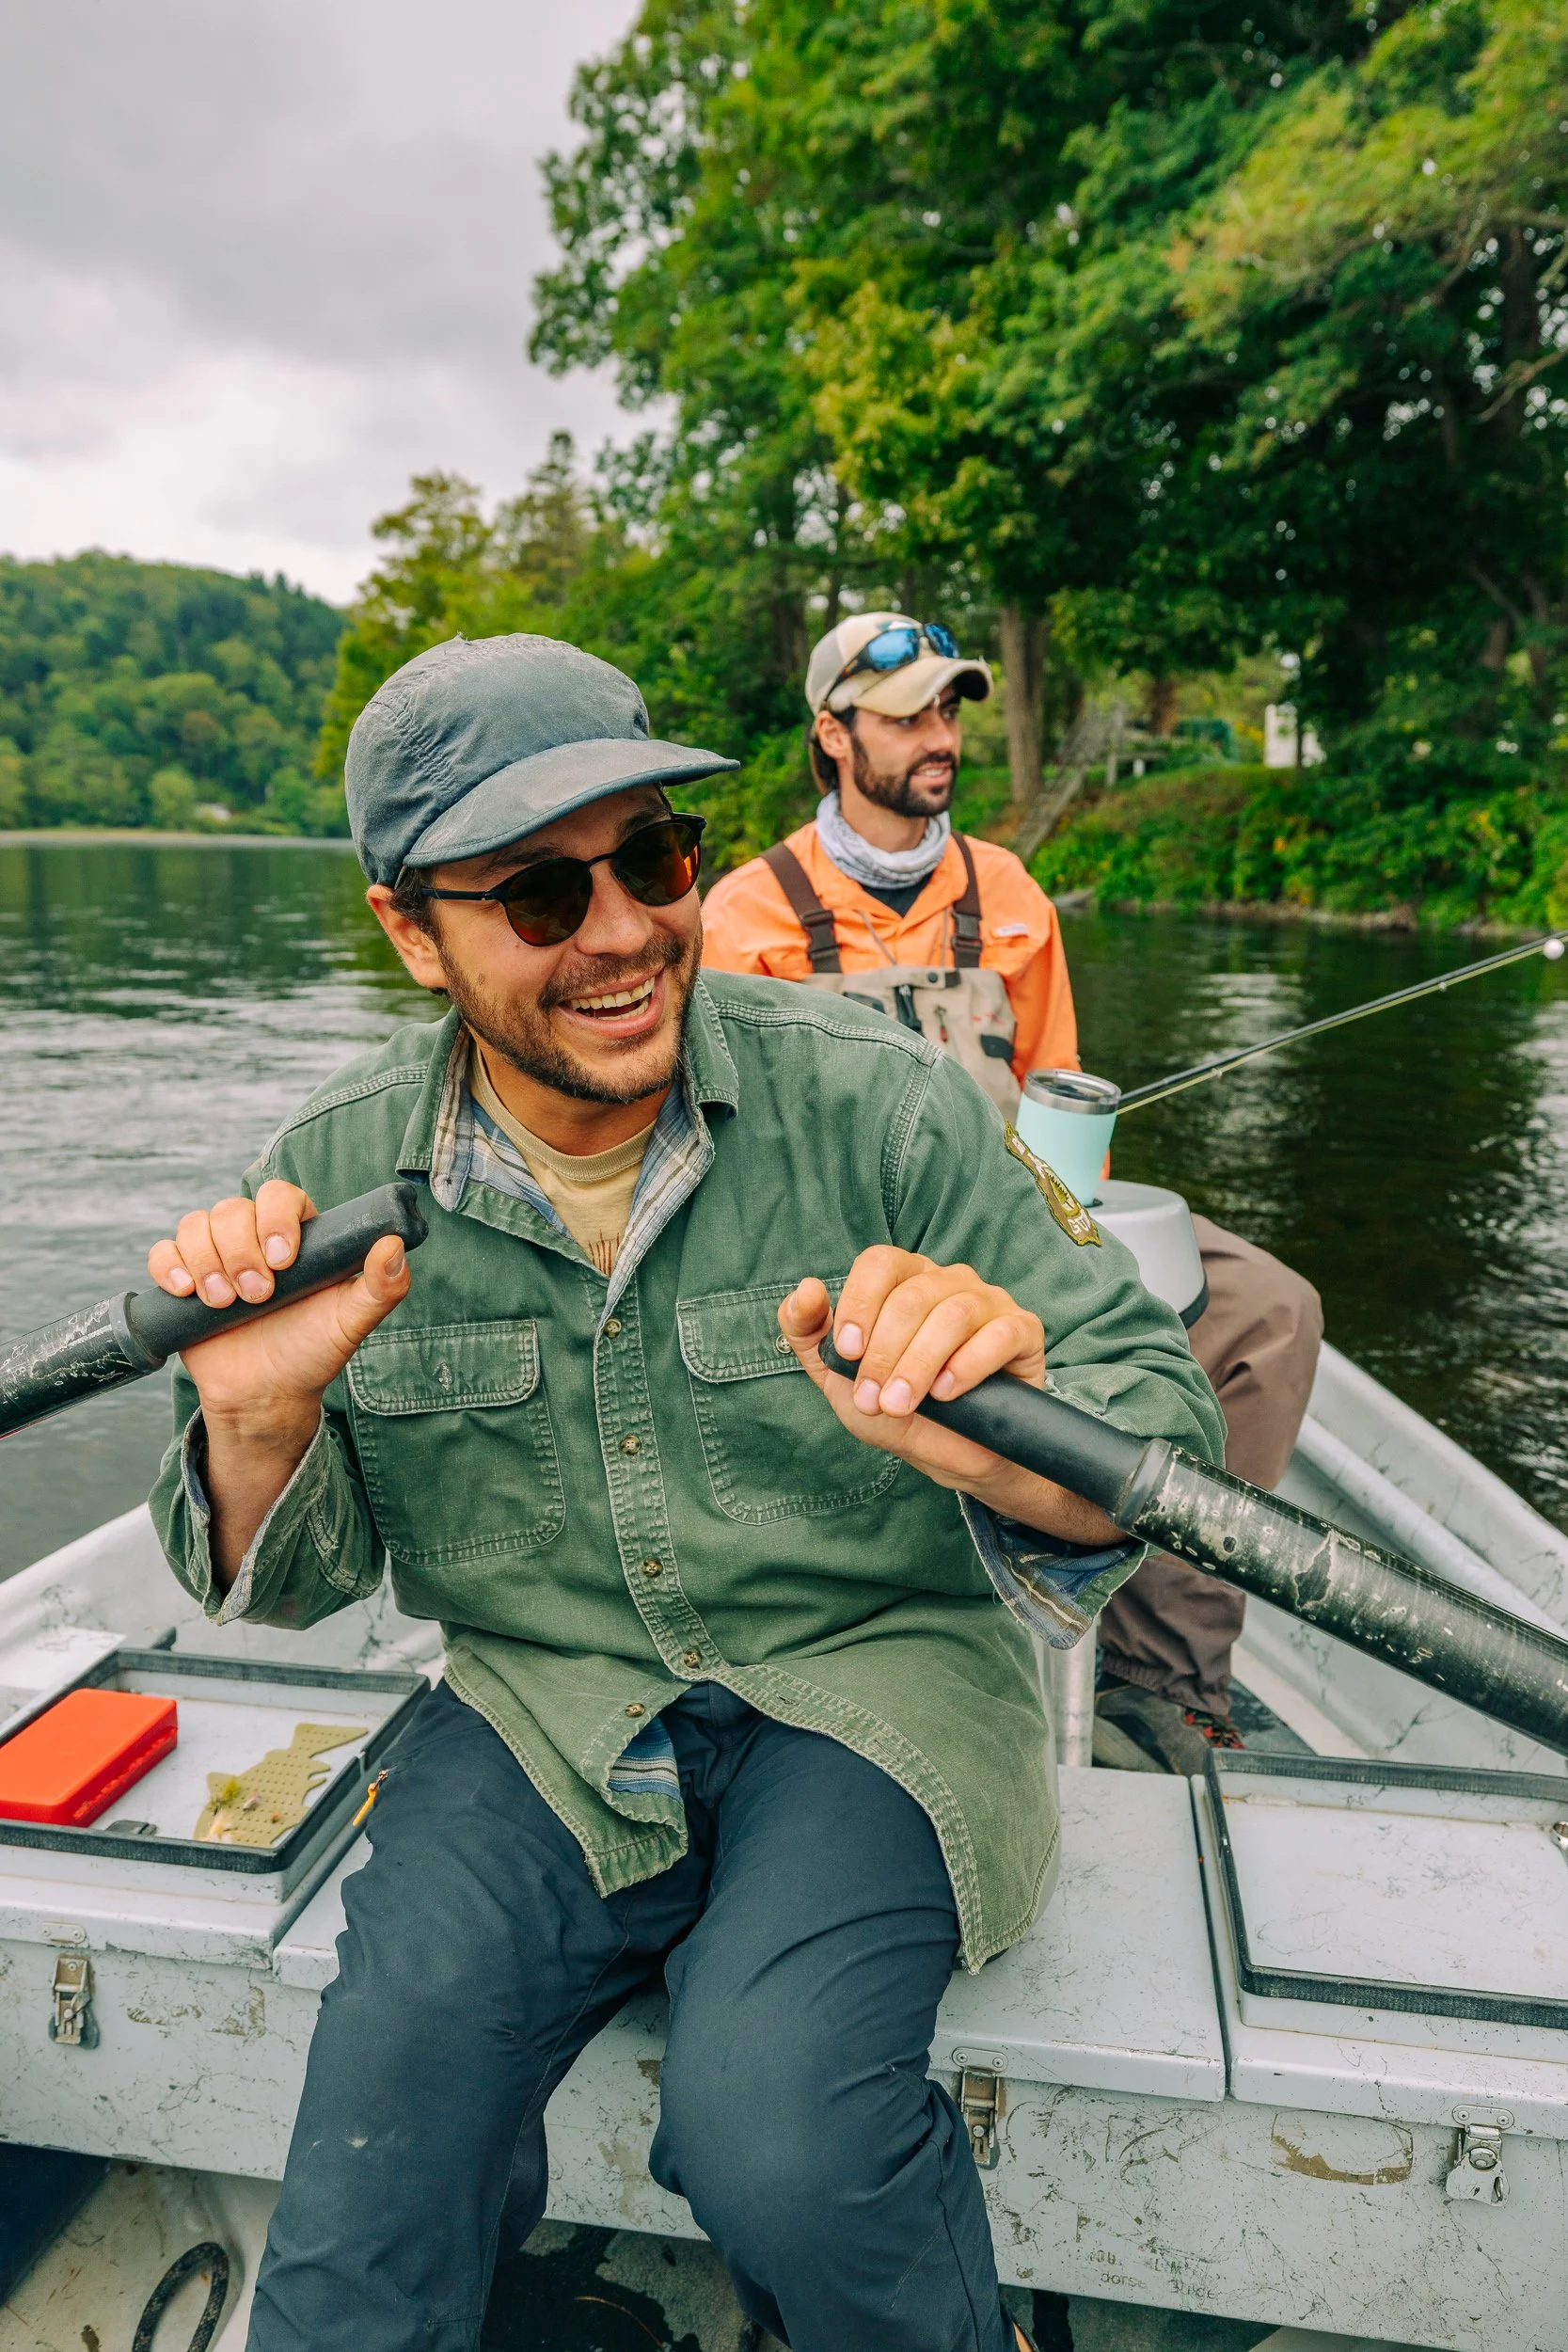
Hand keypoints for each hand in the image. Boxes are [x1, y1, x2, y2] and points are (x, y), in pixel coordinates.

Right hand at [149, 1180, 411, 1584]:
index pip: (280, 1195)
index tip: (282, 1259)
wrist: (266, 1394)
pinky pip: (163, 1252)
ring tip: (224, 1304)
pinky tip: (187, 1293)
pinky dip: (169, 1268)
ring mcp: (217, 1255)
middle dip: (239, 1251)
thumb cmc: (312, 1352)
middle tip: (257, 1296)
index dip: (275, 1217)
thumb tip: (395, 1243)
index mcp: (297, 1234)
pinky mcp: (185, 1277)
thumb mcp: (351, 1322)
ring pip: (195, 1225)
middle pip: (232, 1209)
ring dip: (206, 1262)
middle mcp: (254, 1236)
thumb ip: (381, 1286)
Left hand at [777, 1247, 1119, 1544]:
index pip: (880, 1262)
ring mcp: (989, 1301)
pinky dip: (969, 1364)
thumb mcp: (839, 1377)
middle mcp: (948, 1280)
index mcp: (904, 1280)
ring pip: (953, 1313)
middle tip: (874, 1401)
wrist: (951, 1456)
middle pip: (913, 1296)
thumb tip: (806, 1289)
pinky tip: (947, 1393)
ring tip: (902, 1404)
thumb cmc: (897, 1407)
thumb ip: (809, 1333)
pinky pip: (1000, 1333)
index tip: (848, 1353)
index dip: (860, 1304)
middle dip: (885, 1354)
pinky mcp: (1023, 1331)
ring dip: (919, 1364)